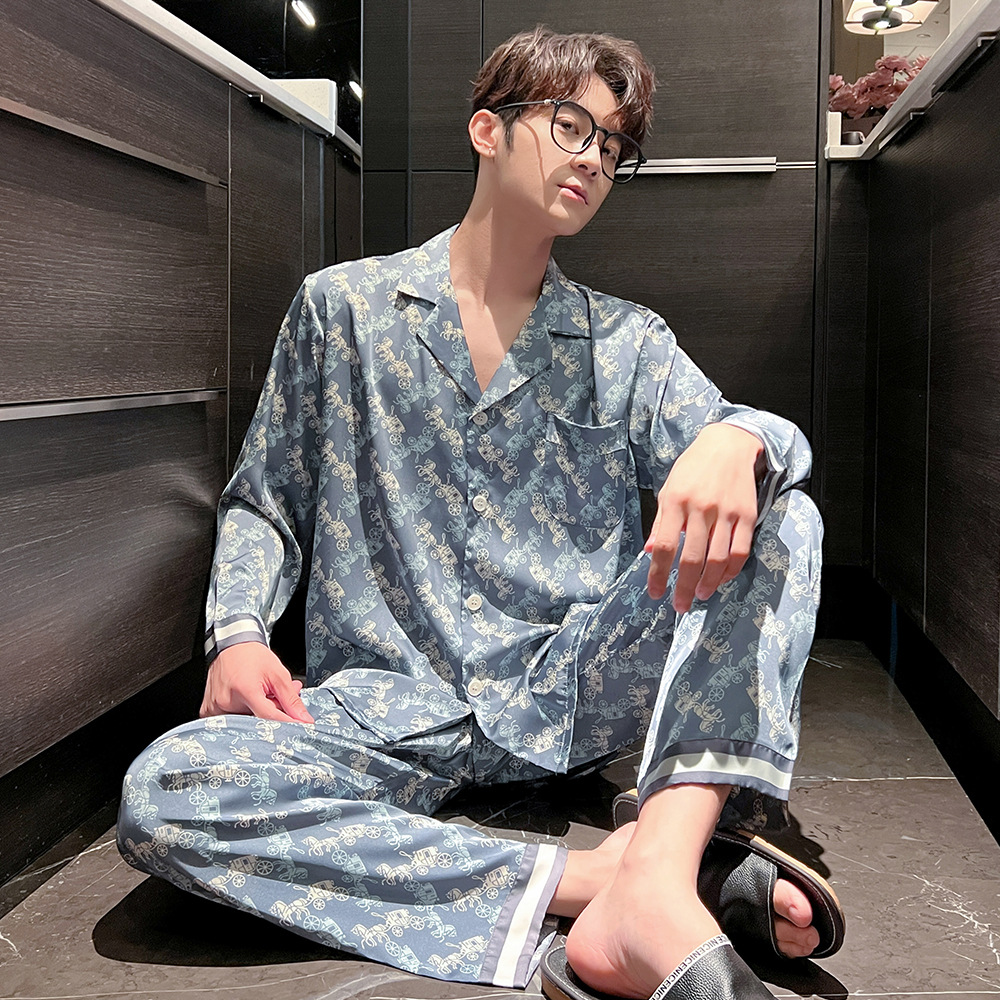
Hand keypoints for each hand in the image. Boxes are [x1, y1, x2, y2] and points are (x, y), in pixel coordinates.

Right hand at [200, 641, 314, 722]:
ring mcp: (215, 707)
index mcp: (245, 690)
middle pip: (257, 721)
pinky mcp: (208, 710)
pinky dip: (244, 714)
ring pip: (245, 722)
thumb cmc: (253, 657)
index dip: (287, 723)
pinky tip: (246, 700)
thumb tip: (303, 719)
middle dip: (273, 713)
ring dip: (259, 712)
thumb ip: (291, 699)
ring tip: (261, 694)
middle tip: (276, 697)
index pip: (269, 717)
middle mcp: (227, 701)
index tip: (300, 727)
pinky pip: (230, 721)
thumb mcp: (278, 674)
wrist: (232, 645)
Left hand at [645, 423, 761, 613]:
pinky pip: (740, 551)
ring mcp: (726, 512)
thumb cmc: (692, 468)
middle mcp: (700, 508)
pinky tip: (721, 580)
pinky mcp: (747, 515)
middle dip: (683, 587)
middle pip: (691, 558)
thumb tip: (648, 552)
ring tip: (699, 596)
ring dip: (707, 583)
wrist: (728, 444)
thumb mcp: (668, 489)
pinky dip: (730, 571)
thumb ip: (660, 522)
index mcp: (676, 501)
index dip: (657, 574)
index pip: (664, 546)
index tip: (655, 592)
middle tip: (679, 605)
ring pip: (718, 559)